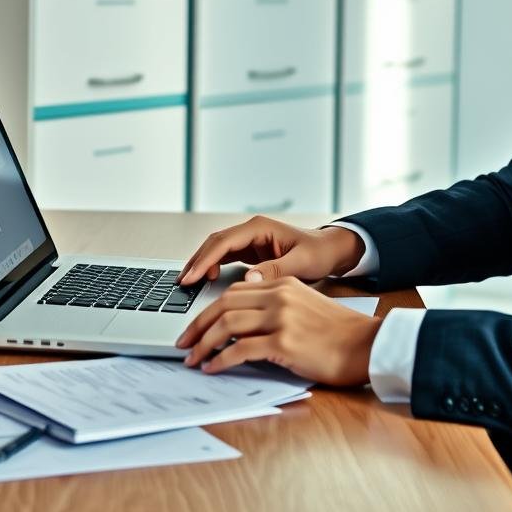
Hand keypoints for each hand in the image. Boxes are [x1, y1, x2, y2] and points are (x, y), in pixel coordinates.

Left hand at [176, 277, 381, 385]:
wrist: (366, 345)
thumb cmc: (339, 333)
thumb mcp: (305, 307)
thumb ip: (277, 306)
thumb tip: (243, 324)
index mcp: (284, 284)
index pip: (235, 291)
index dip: (210, 309)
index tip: (197, 326)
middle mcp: (280, 296)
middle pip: (225, 305)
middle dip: (198, 325)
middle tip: (184, 343)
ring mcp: (282, 318)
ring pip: (227, 325)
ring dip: (204, 344)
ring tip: (193, 359)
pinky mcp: (284, 342)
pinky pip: (240, 350)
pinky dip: (220, 360)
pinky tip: (212, 368)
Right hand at [177, 216, 363, 285]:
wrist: (330, 250)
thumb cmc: (319, 253)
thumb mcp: (301, 263)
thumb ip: (275, 270)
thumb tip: (248, 279)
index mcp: (260, 228)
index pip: (224, 242)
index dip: (205, 259)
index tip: (191, 277)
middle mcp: (252, 231)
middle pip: (215, 243)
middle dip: (196, 261)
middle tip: (181, 283)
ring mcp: (250, 240)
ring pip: (217, 249)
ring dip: (201, 263)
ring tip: (187, 283)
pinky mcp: (251, 251)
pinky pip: (225, 257)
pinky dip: (212, 266)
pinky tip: (205, 280)